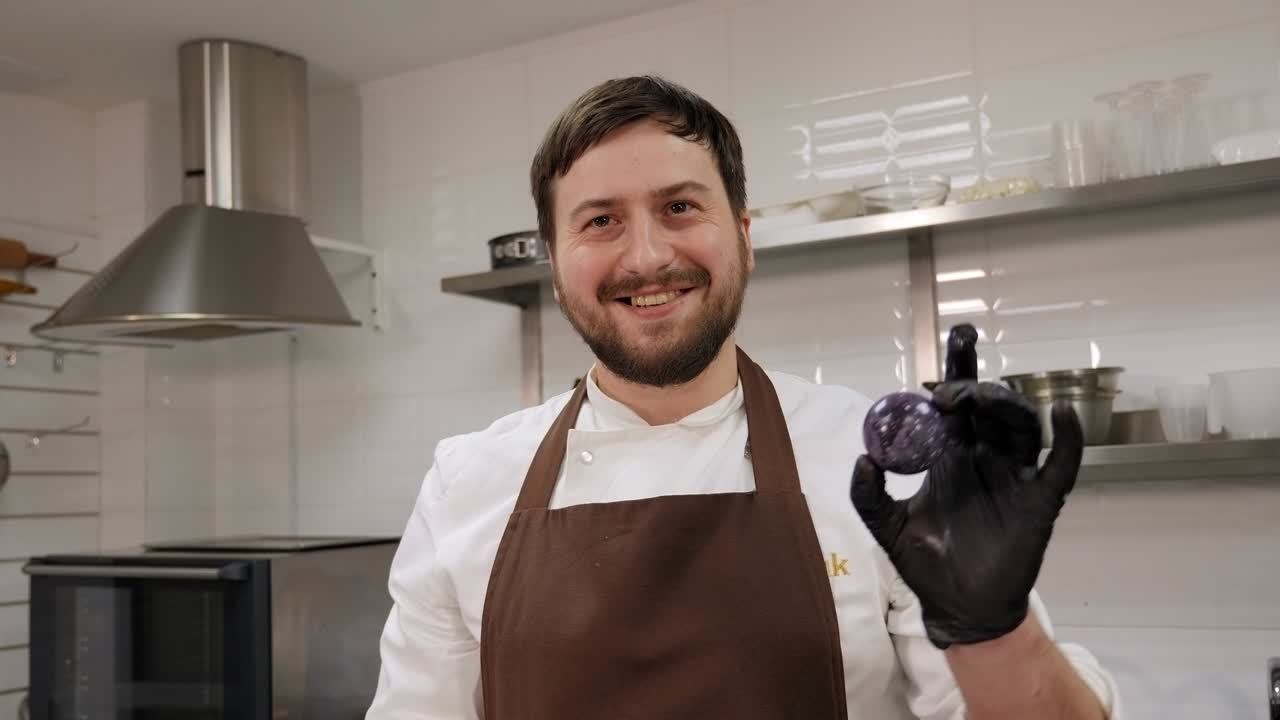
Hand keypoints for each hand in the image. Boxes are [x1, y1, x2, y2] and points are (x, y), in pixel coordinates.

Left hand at [850, 324, 1084, 648]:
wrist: (956, 608)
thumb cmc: (924, 564)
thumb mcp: (887, 526)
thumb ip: (869, 495)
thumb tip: (864, 459)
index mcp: (951, 456)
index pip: (955, 404)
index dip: (955, 371)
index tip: (954, 338)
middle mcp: (985, 458)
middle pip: (988, 405)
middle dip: (975, 374)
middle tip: (961, 347)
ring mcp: (1014, 477)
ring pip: (1020, 425)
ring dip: (1002, 401)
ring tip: (977, 395)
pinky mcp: (1039, 501)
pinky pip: (1061, 464)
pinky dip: (1069, 438)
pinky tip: (1062, 413)